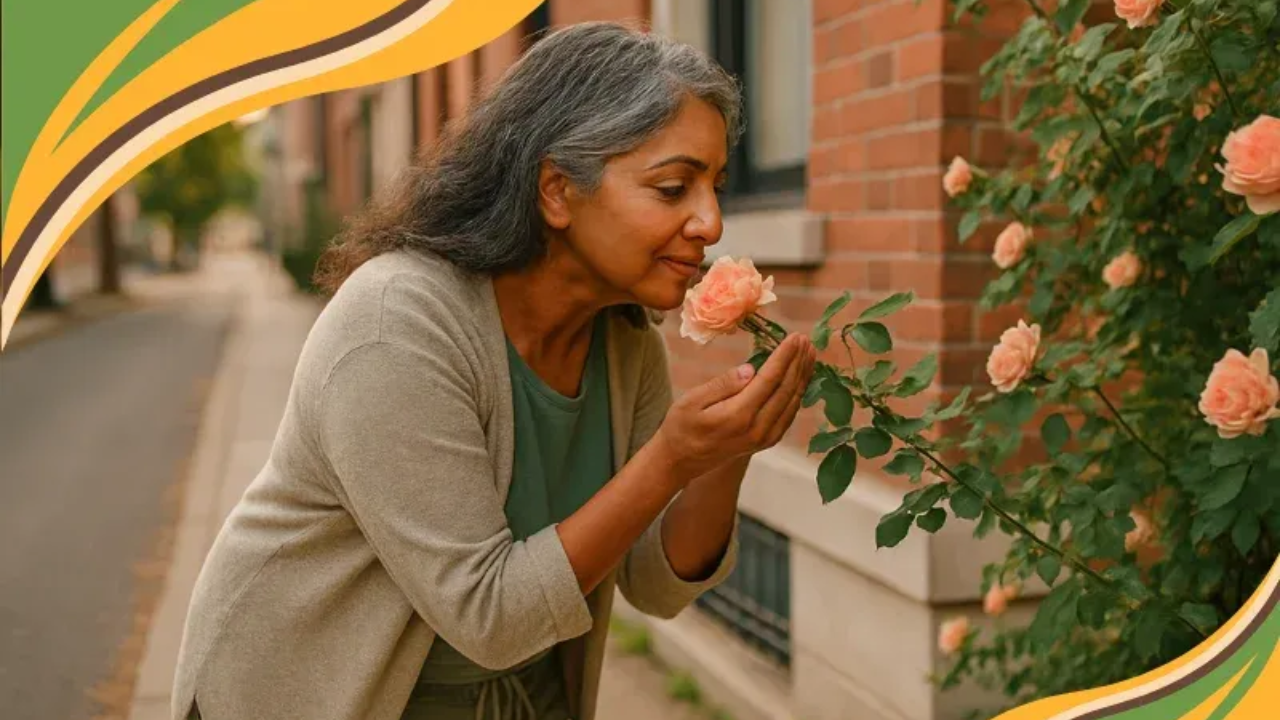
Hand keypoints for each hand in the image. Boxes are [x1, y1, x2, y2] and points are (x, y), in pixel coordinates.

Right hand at [653, 334, 816, 480]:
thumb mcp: (692, 400)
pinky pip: (789, 414)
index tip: (795, 337)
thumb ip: (723, 384)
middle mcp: (758, 428)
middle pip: (786, 389)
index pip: (769, 379)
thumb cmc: (681, 426)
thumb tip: (750, 369)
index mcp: (739, 415)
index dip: (784, 356)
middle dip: (798, 362)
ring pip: (792, 402)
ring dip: (803, 376)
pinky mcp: (766, 441)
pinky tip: (801, 378)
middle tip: (806, 339)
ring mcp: (765, 438)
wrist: (680, 461)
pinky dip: (798, 393)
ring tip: (809, 354)